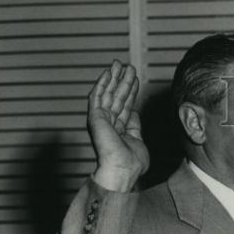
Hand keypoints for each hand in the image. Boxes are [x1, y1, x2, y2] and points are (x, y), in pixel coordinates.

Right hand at [87, 60, 148, 191]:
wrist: (122, 170)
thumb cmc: (131, 163)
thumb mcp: (137, 140)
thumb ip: (134, 126)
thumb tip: (133, 112)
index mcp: (118, 129)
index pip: (125, 105)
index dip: (130, 91)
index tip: (135, 79)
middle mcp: (108, 123)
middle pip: (116, 97)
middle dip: (122, 81)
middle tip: (128, 66)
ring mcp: (101, 120)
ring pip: (108, 93)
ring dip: (114, 78)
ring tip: (120, 63)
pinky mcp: (95, 117)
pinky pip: (97, 96)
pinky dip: (102, 83)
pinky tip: (107, 72)